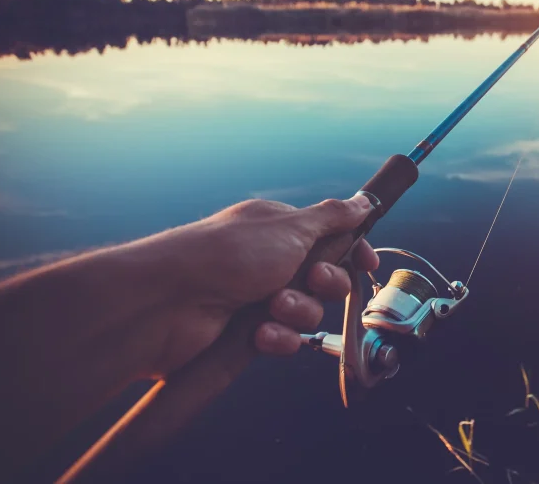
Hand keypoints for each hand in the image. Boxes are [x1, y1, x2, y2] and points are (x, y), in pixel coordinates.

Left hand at [148, 194, 377, 377]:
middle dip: (325, 284)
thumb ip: (333, 217)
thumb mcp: (290, 227)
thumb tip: (362, 200)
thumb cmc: (227, 255)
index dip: (353, 251)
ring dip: (297, 312)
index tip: (369, 264)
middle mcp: (270, 260)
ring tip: (272, 307)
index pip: (331, 237)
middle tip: (311, 280)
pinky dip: (278, 338)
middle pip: (325, 278)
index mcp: (279, 228)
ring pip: (307, 312)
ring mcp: (257, 296)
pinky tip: (260, 334)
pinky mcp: (247, 332)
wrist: (169, 303)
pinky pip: (285, 339)